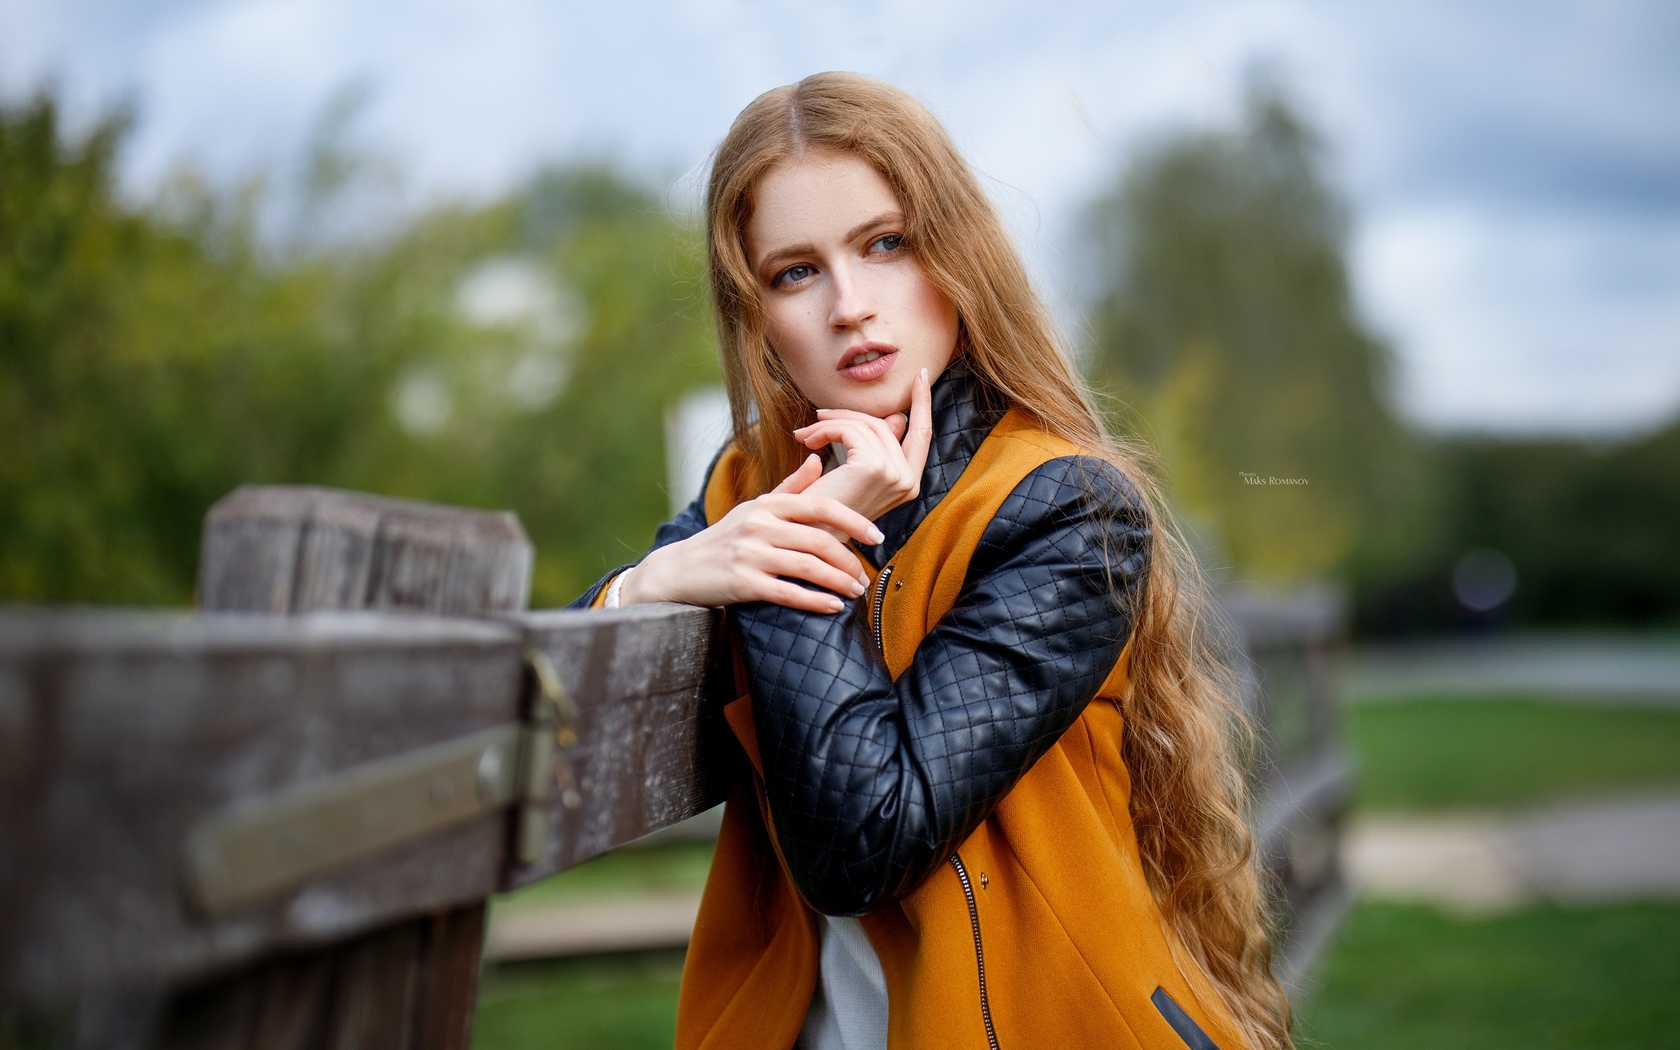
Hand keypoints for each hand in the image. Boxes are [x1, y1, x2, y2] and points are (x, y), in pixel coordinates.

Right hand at [618, 455, 884, 613]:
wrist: (681, 569)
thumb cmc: (725, 538)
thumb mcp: (755, 507)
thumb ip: (790, 487)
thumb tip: (818, 459)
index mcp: (768, 505)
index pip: (821, 506)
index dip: (854, 521)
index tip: (877, 536)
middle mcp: (759, 525)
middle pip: (819, 539)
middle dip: (849, 560)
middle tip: (865, 576)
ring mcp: (750, 554)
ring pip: (808, 566)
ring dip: (838, 582)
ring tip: (855, 592)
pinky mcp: (742, 582)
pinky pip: (787, 593)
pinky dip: (815, 601)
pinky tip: (833, 608)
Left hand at [791, 367, 933, 521]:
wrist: (803, 535)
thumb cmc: (823, 509)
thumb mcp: (855, 474)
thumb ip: (877, 447)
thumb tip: (895, 417)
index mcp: (908, 484)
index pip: (921, 435)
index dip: (923, 404)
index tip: (920, 376)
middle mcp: (908, 482)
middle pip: (886, 423)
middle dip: (848, 415)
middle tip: (818, 415)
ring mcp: (895, 475)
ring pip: (865, 423)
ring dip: (830, 423)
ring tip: (805, 434)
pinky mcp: (875, 468)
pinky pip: (851, 429)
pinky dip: (825, 429)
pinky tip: (807, 441)